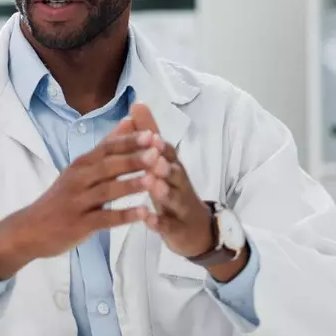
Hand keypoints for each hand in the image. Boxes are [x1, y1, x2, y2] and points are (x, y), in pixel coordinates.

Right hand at [0, 118, 154, 280]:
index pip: (106, 149)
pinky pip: (104, 219)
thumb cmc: (61, 197)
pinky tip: (143, 214)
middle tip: (157, 152)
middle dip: (133, 159)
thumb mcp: (79, 169)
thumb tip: (127, 121)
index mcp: (81, 164)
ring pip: (107, 191)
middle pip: (108, 167)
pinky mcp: (80, 224)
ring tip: (155, 180)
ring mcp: (78, 202)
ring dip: (131, 185)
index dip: (129, 142)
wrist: (31, 229)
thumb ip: (105, 147)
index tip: (152, 134)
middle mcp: (78, 180)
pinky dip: (124, 216)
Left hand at [127, 104, 213, 259]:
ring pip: (174, 196)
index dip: (157, 140)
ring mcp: (180, 206)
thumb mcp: (162, 162)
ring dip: (163, 190)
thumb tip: (137, 104)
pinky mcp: (178, 228)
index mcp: (173, 166)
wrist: (198, 231)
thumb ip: (150, 135)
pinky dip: (159, 222)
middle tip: (153, 156)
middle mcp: (179, 183)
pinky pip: (169, 225)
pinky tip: (147, 218)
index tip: (147, 130)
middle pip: (174, 171)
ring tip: (152, 183)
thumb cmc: (173, 190)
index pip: (166, 150)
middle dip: (164, 163)